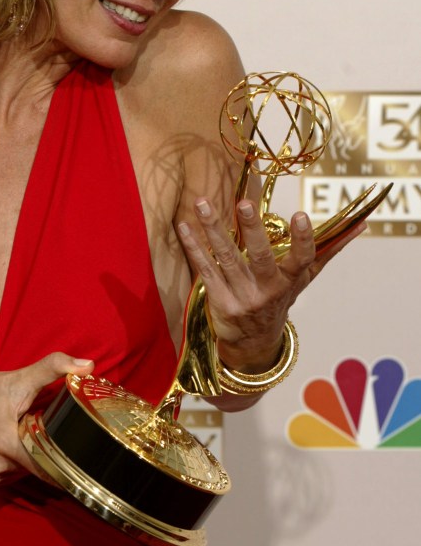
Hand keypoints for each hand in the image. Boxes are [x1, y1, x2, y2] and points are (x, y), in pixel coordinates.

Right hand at [0, 353, 93, 485]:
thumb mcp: (17, 379)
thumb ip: (52, 369)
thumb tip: (88, 365)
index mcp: (6, 445)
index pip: (49, 465)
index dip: (68, 459)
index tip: (83, 450)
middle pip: (41, 467)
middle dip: (50, 450)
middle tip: (52, 430)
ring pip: (29, 472)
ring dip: (34, 456)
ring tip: (30, 434)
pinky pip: (15, 474)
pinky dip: (21, 461)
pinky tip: (16, 443)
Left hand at [177, 196, 364, 370]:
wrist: (253, 342)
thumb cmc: (281, 298)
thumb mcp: (305, 279)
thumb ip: (329, 250)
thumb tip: (361, 225)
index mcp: (290, 282)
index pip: (301, 260)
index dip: (302, 240)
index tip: (301, 216)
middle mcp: (266, 290)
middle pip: (259, 258)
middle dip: (252, 231)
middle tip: (244, 204)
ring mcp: (241, 296)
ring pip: (226, 259)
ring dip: (213, 229)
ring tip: (202, 203)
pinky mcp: (218, 300)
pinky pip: (205, 269)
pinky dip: (194, 247)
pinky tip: (185, 226)